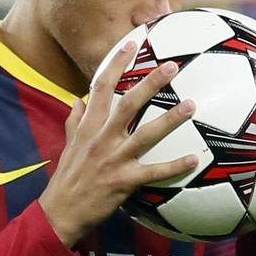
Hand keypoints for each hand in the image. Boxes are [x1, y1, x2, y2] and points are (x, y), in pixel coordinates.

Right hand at [39, 41, 198, 248]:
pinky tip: (194, 159)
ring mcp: (113, 159)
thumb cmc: (66, 177)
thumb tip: (77, 99)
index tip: (131, 44)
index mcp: (88, 126)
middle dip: (151, 83)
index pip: (101, 86)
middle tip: (172, 66)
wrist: (60, 211)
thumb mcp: (68, 144)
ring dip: (170, 119)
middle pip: (129, 103)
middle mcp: (101, 138)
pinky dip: (175, 166)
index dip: (116, 63)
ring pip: (145, 134)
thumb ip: (74, 120)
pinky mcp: (123, 181)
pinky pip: (154, 172)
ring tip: (191, 105)